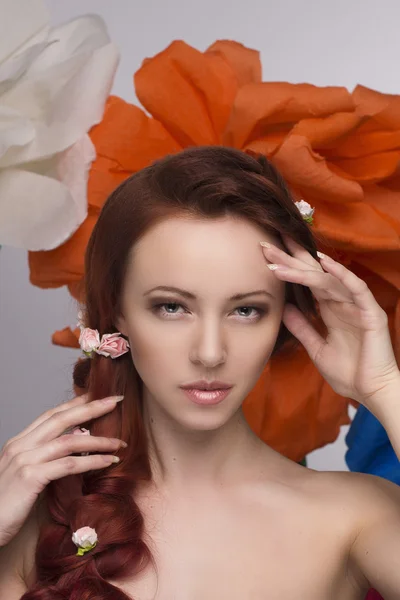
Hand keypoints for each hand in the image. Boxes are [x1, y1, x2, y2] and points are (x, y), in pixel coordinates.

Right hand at [0, 394, 125, 546]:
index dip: (74, 404)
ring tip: (120, 442)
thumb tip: (75, 448)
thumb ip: (44, 460)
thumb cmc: (3, 507)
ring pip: (70, 440)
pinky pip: (69, 464)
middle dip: (91, 407)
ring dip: (99, 440)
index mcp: (18, 443)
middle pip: (62, 419)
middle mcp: (20, 446)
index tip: (96, 396)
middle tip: (115, 401)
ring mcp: (24, 460)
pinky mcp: (30, 477)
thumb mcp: (23, 476)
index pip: (50, 415)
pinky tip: (108, 462)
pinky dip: (92, 461)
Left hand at [261, 235, 399, 408]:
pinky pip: (356, 288)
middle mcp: (342, 302)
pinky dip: (341, 274)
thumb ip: (302, 327)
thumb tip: (284, 308)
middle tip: (266, 244)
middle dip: (290, 259)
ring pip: (328, 279)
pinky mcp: (371, 312)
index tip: (266, 255)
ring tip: (279, 259)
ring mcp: (357, 305)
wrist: (372, 393)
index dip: (288, 267)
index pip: (307, 281)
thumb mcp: (317, 348)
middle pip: (314, 273)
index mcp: (330, 309)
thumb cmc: (349, 373)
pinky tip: (324, 262)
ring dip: (303, 268)